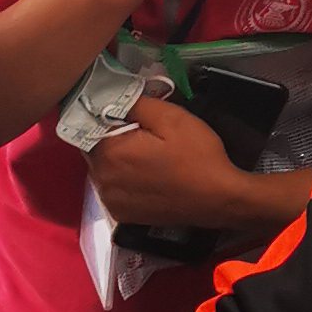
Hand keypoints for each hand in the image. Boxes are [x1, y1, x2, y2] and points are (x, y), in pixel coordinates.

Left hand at [85, 96, 285, 234]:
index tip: (133, 115)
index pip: (92, 123)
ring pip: (103, 168)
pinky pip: (113, 187)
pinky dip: (123, 179)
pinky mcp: (121, 214)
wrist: (219, 199)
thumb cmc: (197, 156)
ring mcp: (110, 200)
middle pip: (95, 147)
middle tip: (146, 136)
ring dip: (118, 159)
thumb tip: (112, 96)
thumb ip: (135, 103)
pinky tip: (147, 176)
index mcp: (109, 152)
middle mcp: (101, 179)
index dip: (112, 115)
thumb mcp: (171, 117)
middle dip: (113, 137)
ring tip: (149, 157)